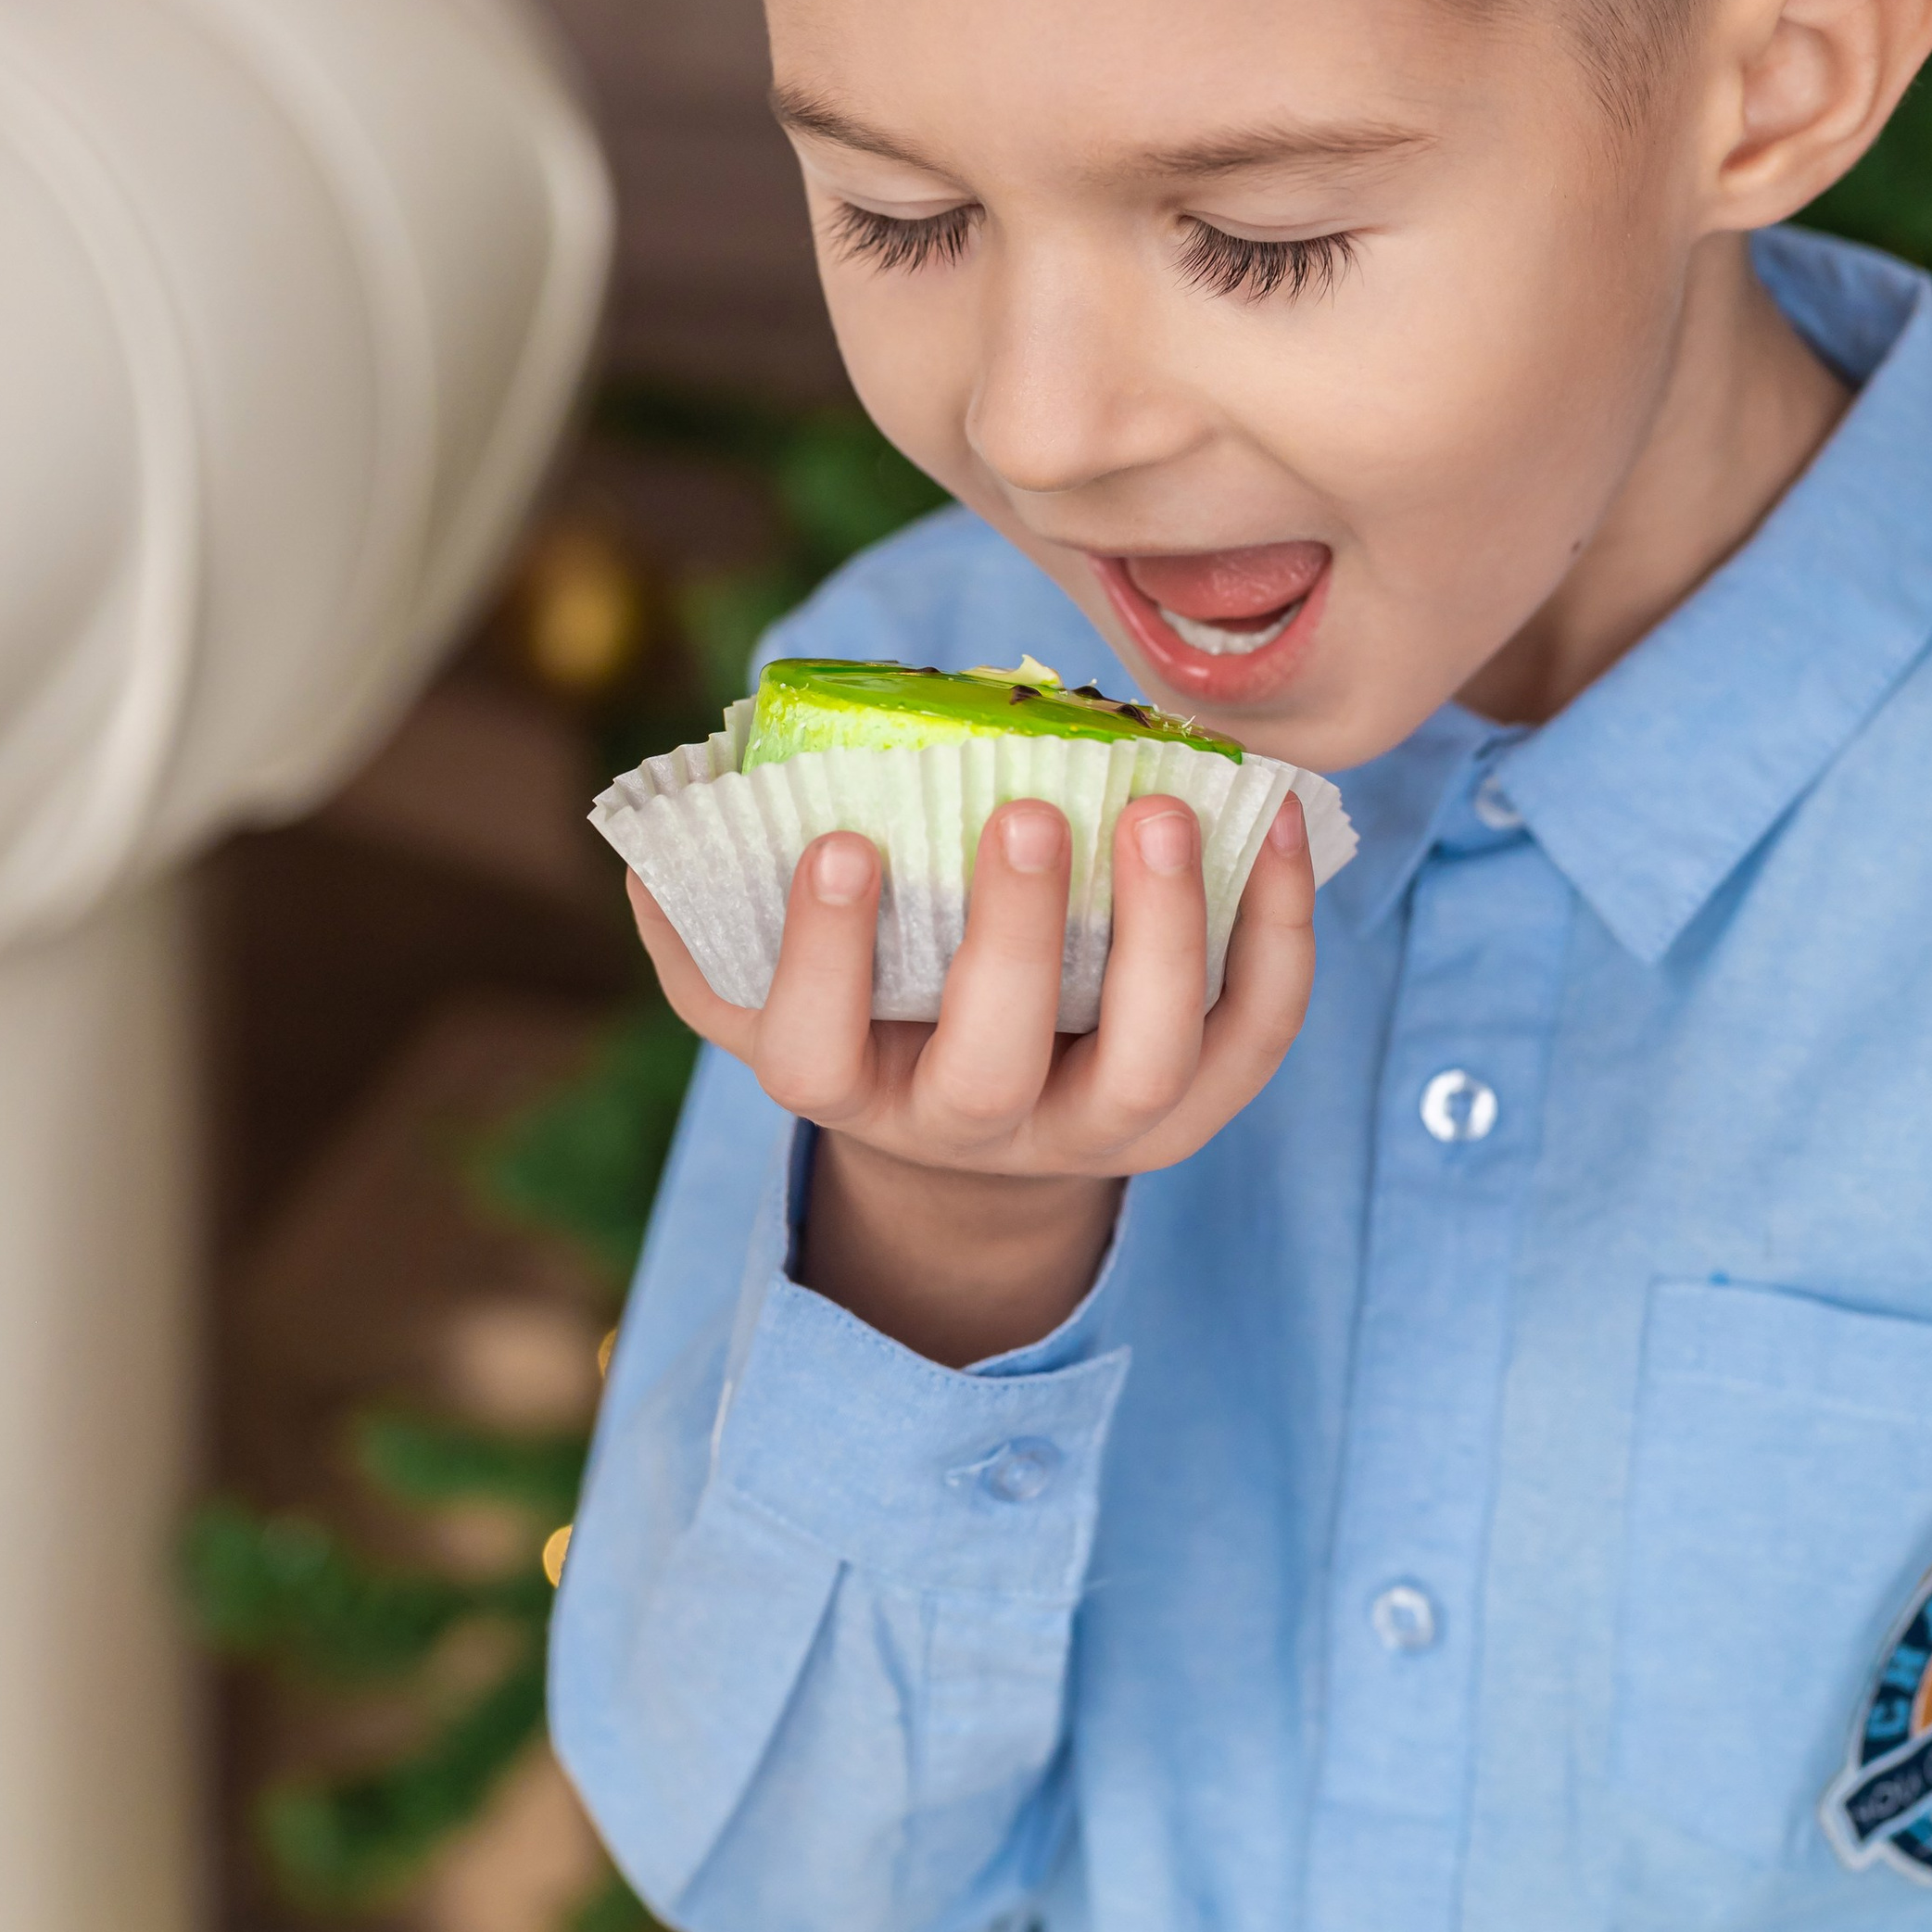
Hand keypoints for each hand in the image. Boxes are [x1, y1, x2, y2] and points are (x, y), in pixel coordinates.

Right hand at [626, 794, 1314, 1359]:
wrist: (979, 1122)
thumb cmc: (862, 1008)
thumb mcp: (765, 984)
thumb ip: (704, 925)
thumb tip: (654, 852)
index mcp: (852, 1091)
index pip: (816, 1051)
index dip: (824, 956)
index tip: (840, 843)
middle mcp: (976, 1126)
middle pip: (995, 1067)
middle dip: (1015, 939)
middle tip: (1026, 809)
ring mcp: (1099, 1127)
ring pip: (1150, 1065)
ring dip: (1166, 935)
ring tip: (1163, 804)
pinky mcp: (1201, 1104)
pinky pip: (1257, 1031)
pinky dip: (1277, 929)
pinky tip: (1270, 819)